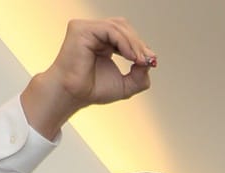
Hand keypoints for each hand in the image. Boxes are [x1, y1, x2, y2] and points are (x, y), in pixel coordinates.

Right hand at [22, 17, 155, 138]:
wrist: (74, 95)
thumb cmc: (92, 90)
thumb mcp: (126, 85)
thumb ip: (140, 75)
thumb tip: (150, 61)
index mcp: (102, 42)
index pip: (125, 34)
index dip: (139, 45)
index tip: (150, 61)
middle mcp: (93, 32)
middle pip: (123, 26)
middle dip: (138, 43)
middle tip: (147, 60)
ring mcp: (86, 29)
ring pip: (118, 26)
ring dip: (133, 43)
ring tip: (138, 60)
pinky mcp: (81, 29)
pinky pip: (109, 29)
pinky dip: (123, 42)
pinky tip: (129, 56)